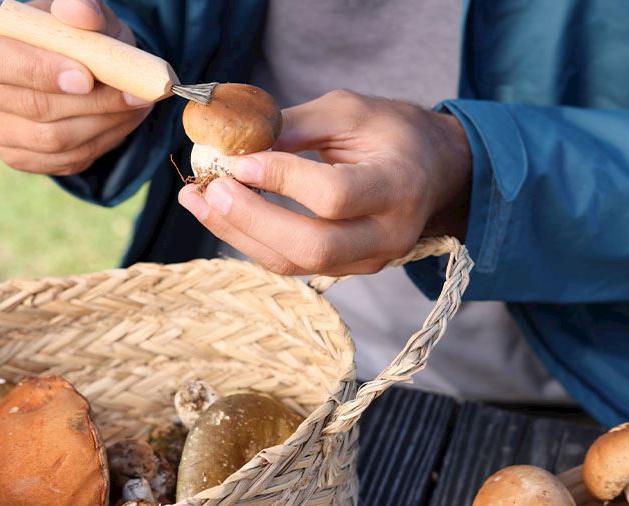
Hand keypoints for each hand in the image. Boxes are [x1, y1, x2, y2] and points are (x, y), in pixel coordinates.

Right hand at [0, 0, 152, 175]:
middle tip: (134, 94)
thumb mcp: (87, 17)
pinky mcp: (18, 157)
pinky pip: (66, 159)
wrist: (84, 70)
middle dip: (92, 103)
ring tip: (136, 104)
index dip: (39, 72)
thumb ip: (83, 10)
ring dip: (105, 123)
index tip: (87, 78)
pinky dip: (103, 141)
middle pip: (32, 106)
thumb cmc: (78, 38)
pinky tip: (122, 121)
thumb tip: (78, 13)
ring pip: (54, 139)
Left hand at [178, 90, 470, 275]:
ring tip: (196, 200)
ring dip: (238, 233)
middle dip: (250, 218)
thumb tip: (233, 146)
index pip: (334, 196)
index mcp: (397, 187)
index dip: (280, 179)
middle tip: (207, 188)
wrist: (433, 173)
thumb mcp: (349, 111)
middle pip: (312, 246)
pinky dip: (250, 240)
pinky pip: (291, 264)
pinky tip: (220, 214)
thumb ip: (294, 127)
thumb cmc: (393, 134)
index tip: (236, 159)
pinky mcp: (346, 270)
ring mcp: (368, 261)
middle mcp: (387, 235)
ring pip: (294, 263)